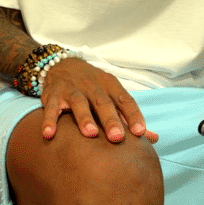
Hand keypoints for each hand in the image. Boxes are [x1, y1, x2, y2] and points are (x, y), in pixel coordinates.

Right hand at [40, 57, 158, 143]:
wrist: (62, 65)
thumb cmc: (93, 87)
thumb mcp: (112, 95)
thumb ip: (129, 117)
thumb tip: (154, 139)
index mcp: (110, 85)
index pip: (125, 99)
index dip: (133, 115)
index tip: (141, 132)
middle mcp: (92, 85)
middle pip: (103, 102)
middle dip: (110, 119)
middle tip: (117, 138)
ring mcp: (72, 88)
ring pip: (79, 102)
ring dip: (84, 117)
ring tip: (89, 134)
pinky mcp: (54, 94)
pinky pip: (50, 107)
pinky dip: (49, 120)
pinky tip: (50, 134)